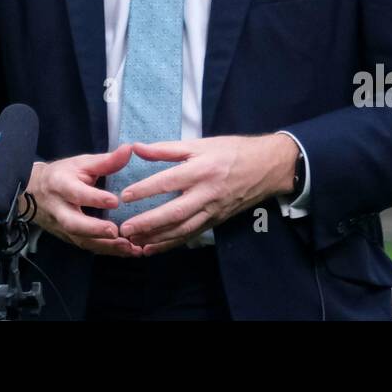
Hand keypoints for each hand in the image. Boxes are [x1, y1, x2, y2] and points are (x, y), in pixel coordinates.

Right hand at [25, 143, 145, 257]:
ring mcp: (61, 227)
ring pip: (81, 240)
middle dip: (94, 229)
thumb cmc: (62, 174)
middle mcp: (59, 209)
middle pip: (73, 223)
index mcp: (60, 184)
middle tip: (116, 231)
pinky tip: (126, 251)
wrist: (33, 193)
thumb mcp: (81, 163)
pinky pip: (87, 247)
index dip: (94, 198)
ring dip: (105, 246)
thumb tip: (129, 149)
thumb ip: (106, 160)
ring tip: (129, 247)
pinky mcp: (68, 238)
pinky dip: (107, 251)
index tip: (114, 201)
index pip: (76, 193)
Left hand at [115, 134, 299, 254]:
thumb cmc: (231, 151)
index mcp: (201, 169)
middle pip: (175, 212)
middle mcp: (206, 193)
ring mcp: (212, 210)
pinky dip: (171, 244)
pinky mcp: (216, 221)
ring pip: (182, 229)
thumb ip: (167, 148)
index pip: (169, 181)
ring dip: (157, 238)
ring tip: (134, 242)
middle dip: (148, 223)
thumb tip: (137, 147)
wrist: (266, 167)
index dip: (146, 189)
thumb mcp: (200, 143)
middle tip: (125, 229)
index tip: (125, 196)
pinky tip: (153, 248)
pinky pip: (191, 235)